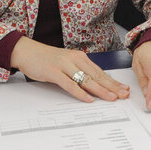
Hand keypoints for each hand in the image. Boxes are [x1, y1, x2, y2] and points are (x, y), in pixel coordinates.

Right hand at [10, 36, 129, 101]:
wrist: (26, 51)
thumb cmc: (46, 58)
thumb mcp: (66, 63)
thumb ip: (78, 71)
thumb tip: (93, 85)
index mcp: (79, 57)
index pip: (99, 72)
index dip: (112, 81)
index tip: (123, 89)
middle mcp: (74, 59)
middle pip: (97, 76)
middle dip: (112, 86)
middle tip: (123, 94)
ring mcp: (64, 65)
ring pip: (86, 80)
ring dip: (100, 90)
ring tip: (111, 97)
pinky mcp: (54, 72)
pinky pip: (70, 84)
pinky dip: (80, 92)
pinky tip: (88, 99)